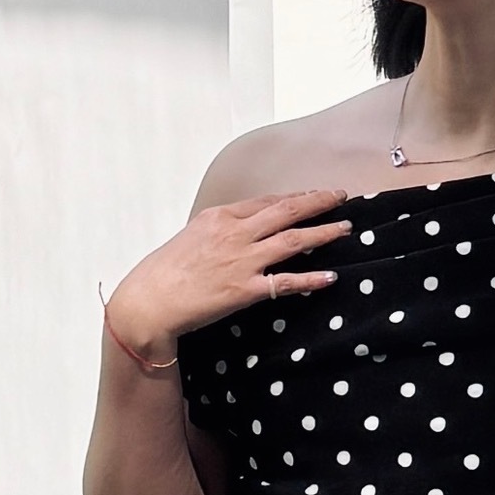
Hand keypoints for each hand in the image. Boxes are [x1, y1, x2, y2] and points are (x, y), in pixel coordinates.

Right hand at [102, 183, 351, 373]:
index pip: (266, 201)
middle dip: (318, 202)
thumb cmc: (164, 271)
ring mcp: (242, 261)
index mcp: (219, 217)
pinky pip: (285, 282)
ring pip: (293, 241)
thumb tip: (241, 230)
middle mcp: (234, 233)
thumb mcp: (191, 237)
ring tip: (345, 228)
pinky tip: (329, 276)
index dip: (294, 196)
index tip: (314, 194)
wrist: (149, 301)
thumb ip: (219, 230)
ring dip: (323, 233)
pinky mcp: (245, 290)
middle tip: (341, 197)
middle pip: (286, 211)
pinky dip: (310, 278)